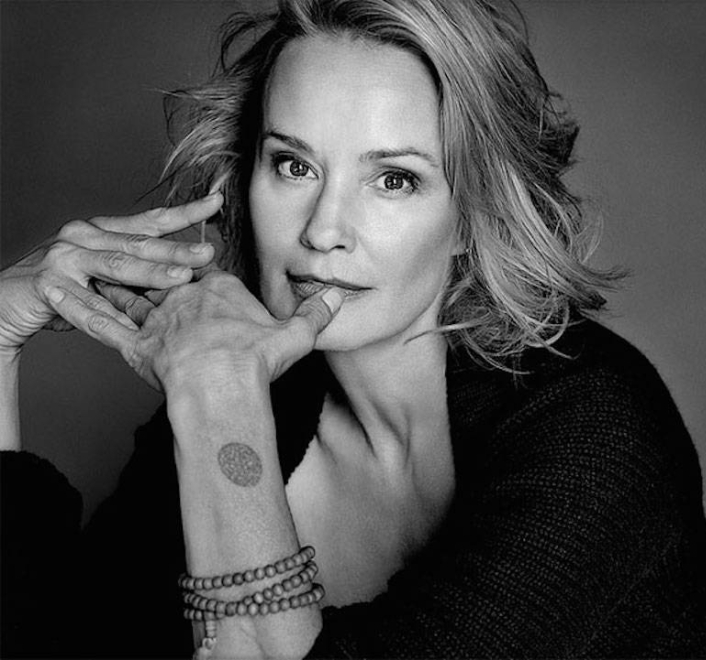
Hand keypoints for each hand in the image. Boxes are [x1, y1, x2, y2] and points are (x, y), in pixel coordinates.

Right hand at [0, 193, 221, 356]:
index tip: (216, 204)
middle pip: (139, 244)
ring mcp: (63, 258)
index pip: (149, 222)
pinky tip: (137, 324)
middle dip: (177, 249)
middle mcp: (82, 236)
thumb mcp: (101, 279)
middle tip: (208, 253)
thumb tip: (185, 277)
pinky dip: (112, 316)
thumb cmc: (59, 291)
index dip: (183, 213)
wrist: (3, 304)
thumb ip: (133, 275)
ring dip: (152, 274)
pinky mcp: (47, 284)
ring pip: (117, 267)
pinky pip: (86, 304)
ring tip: (182, 278)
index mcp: (100, 231)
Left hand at [60, 270, 343, 391]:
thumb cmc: (258, 361)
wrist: (223, 384)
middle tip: (132, 258)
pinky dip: (76, 307)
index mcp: (219, 290)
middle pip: (163, 279)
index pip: (203, 271)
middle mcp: (183, 298)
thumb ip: (316, 314)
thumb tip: (339, 296)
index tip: (194, 258)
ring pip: (129, 295)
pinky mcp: (135, 346)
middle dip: (149, 271)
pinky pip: (101, 324)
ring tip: (86, 267)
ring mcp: (157, 320)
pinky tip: (52, 293)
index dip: (197, 267)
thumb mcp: (295, 335)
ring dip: (108, 283)